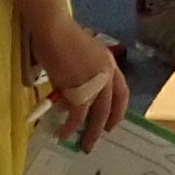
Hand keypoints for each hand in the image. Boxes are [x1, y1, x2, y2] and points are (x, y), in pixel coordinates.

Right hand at [32, 16, 127, 142]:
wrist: (53, 29)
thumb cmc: (61, 37)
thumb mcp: (81, 55)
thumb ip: (84, 73)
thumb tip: (74, 92)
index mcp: (109, 63)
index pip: (121, 92)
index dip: (119, 110)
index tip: (112, 123)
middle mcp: (107, 73)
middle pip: (110, 106)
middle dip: (104, 125)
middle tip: (98, 138)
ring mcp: (94, 81)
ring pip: (96, 114)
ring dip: (90, 132)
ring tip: (84, 145)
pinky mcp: (79, 88)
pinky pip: (77, 114)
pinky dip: (71, 126)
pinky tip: (65, 134)